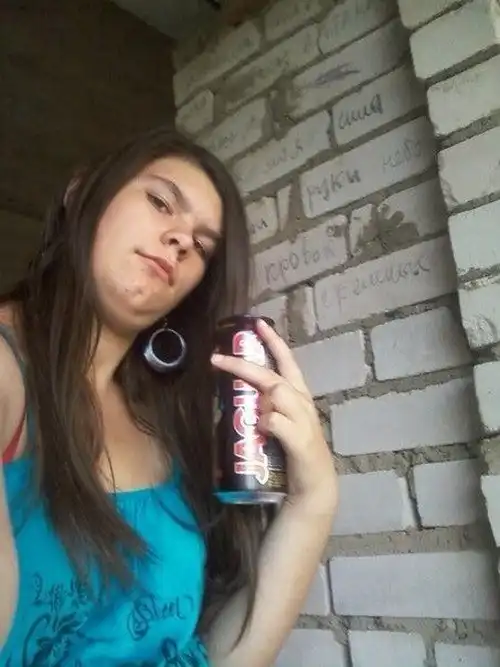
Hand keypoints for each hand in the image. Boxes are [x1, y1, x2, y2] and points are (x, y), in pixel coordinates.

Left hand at [211, 319, 337, 511]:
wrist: (315, 488)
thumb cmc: (294, 454)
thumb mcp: (281, 425)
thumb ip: (266, 409)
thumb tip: (243, 399)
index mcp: (300, 397)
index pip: (287, 362)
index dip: (274, 342)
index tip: (258, 324)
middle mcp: (303, 404)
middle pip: (274, 376)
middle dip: (244, 364)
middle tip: (217, 358)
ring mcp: (303, 422)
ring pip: (278, 393)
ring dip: (258, 398)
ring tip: (249, 414)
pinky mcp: (300, 442)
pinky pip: (277, 422)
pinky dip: (266, 422)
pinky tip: (262, 430)